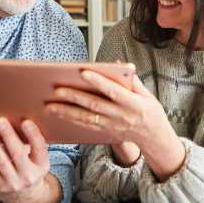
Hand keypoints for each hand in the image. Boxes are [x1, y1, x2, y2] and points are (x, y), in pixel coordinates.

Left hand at [0, 118, 60, 202]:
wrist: (24, 196)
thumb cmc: (29, 169)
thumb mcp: (37, 160)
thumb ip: (31, 144)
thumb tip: (16, 119)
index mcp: (42, 166)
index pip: (40, 149)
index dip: (33, 135)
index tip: (25, 121)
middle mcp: (29, 176)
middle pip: (17, 154)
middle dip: (7, 135)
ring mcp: (13, 182)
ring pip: (0, 160)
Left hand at [46, 71, 185, 179]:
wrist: (154, 137)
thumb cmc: (150, 112)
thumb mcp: (147, 95)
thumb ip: (132, 80)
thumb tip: (119, 64)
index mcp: (133, 104)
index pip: (113, 91)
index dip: (99, 81)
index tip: (83, 72)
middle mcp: (121, 116)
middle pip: (94, 105)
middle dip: (74, 97)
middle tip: (56, 90)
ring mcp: (112, 126)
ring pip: (86, 119)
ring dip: (66, 112)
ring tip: (50, 105)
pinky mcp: (105, 133)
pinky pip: (86, 126)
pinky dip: (71, 121)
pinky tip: (59, 115)